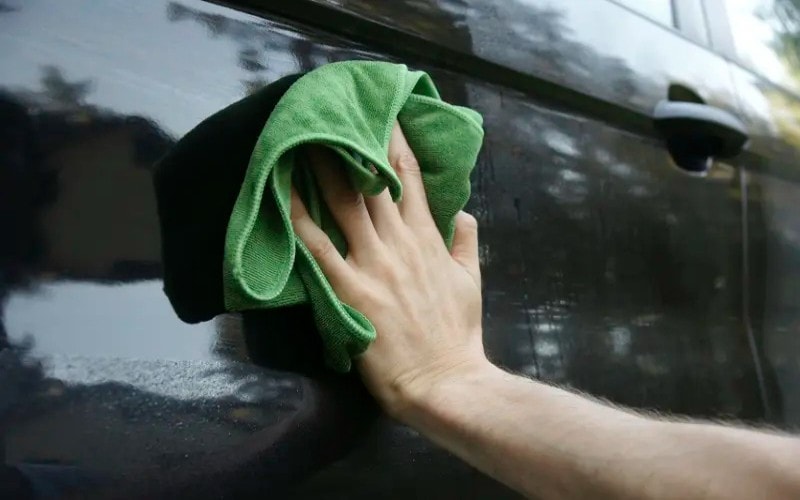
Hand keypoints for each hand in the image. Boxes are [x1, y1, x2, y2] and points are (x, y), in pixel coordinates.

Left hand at [290, 123, 487, 419]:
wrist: (445, 381)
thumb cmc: (458, 335)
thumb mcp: (472, 282)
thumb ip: (466, 243)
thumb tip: (462, 213)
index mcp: (428, 239)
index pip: (410, 180)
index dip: (395, 143)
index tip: (382, 115)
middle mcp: (400, 243)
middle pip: (373, 182)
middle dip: (354, 142)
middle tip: (333, 110)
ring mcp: (374, 265)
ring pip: (345, 204)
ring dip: (324, 168)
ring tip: (304, 136)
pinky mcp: (351, 290)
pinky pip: (320, 248)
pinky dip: (301, 219)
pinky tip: (282, 195)